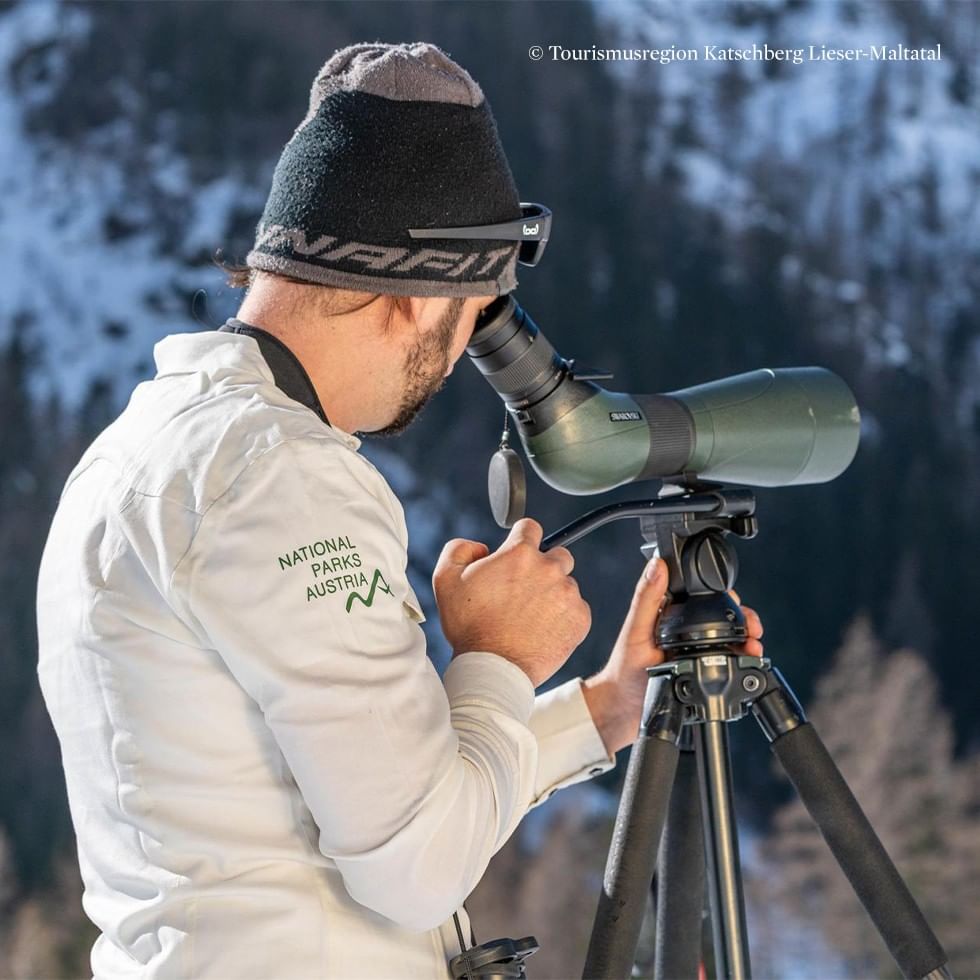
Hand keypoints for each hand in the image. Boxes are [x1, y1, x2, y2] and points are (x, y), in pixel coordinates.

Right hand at [433, 518, 591, 687]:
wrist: (492, 669)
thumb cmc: (468, 626)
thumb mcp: (445, 579)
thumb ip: (460, 549)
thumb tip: (482, 547)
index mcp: (520, 554)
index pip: (530, 527)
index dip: (521, 538)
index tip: (517, 554)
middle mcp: (549, 568)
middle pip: (557, 553)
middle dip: (543, 566)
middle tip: (524, 591)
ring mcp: (568, 594)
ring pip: (567, 584)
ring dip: (553, 593)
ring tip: (531, 616)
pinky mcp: (580, 619)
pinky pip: (577, 608)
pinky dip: (564, 616)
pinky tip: (543, 629)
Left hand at [582, 557, 764, 755]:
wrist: (626, 710)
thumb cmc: (624, 671)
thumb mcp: (635, 632)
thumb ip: (646, 599)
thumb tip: (657, 566)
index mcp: (669, 613)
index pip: (700, 594)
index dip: (721, 593)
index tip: (735, 599)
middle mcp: (684, 630)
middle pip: (722, 616)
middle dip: (743, 619)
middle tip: (751, 628)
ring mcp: (696, 650)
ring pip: (730, 638)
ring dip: (747, 640)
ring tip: (753, 647)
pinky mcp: (703, 670)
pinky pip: (729, 661)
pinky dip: (743, 660)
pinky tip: (748, 661)